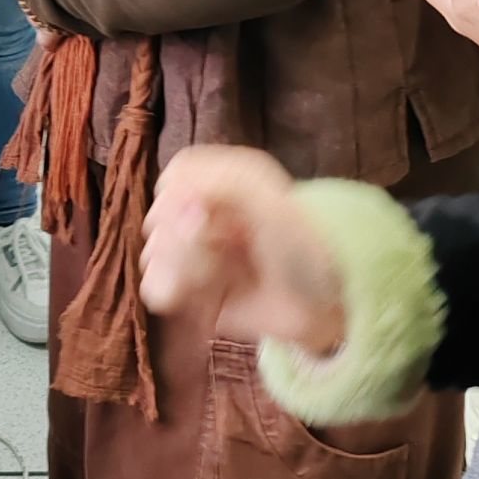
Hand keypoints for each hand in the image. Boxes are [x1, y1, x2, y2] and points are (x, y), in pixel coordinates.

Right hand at [141, 145, 345, 354]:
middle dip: (182, 236)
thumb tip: (171, 196)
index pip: (176, 175)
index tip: (200, 211)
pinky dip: (174, 291)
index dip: (180, 194)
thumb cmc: (303, 240)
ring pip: (152, 253)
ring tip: (215, 275)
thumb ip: (217, 179)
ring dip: (180, 266)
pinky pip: (156, 288)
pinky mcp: (195, 292)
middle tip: (219, 245)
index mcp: (225, 181)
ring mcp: (199, 254)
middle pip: (159, 217)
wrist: (326, 302)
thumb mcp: (265, 194)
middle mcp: (207, 214)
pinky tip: (204, 296)